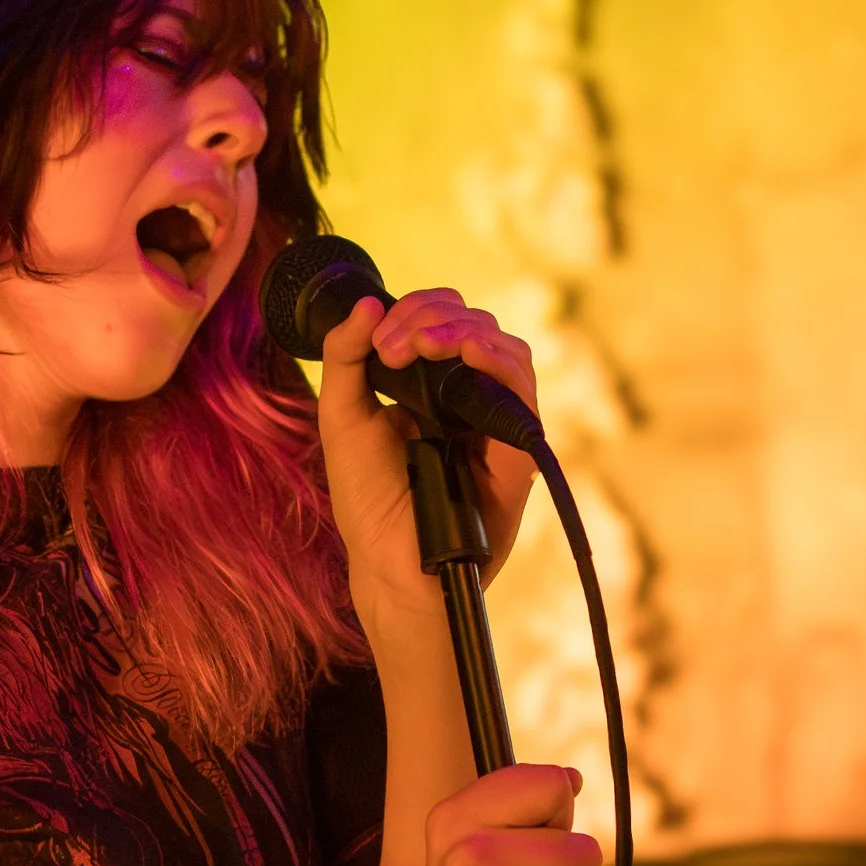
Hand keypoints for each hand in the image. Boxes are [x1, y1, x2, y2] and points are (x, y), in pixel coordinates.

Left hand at [314, 287, 540, 639]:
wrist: (390, 562)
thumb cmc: (366, 500)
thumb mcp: (341, 419)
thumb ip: (346, 359)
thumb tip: (367, 303)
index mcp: (426, 385)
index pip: (439, 320)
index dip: (414, 312)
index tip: (381, 340)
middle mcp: (465, 396)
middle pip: (473, 323)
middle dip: (431, 317)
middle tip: (395, 347)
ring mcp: (493, 419)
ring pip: (504, 347)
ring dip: (464, 330)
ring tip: (426, 345)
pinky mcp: (517, 445)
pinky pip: (523, 388)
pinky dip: (499, 360)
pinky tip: (470, 352)